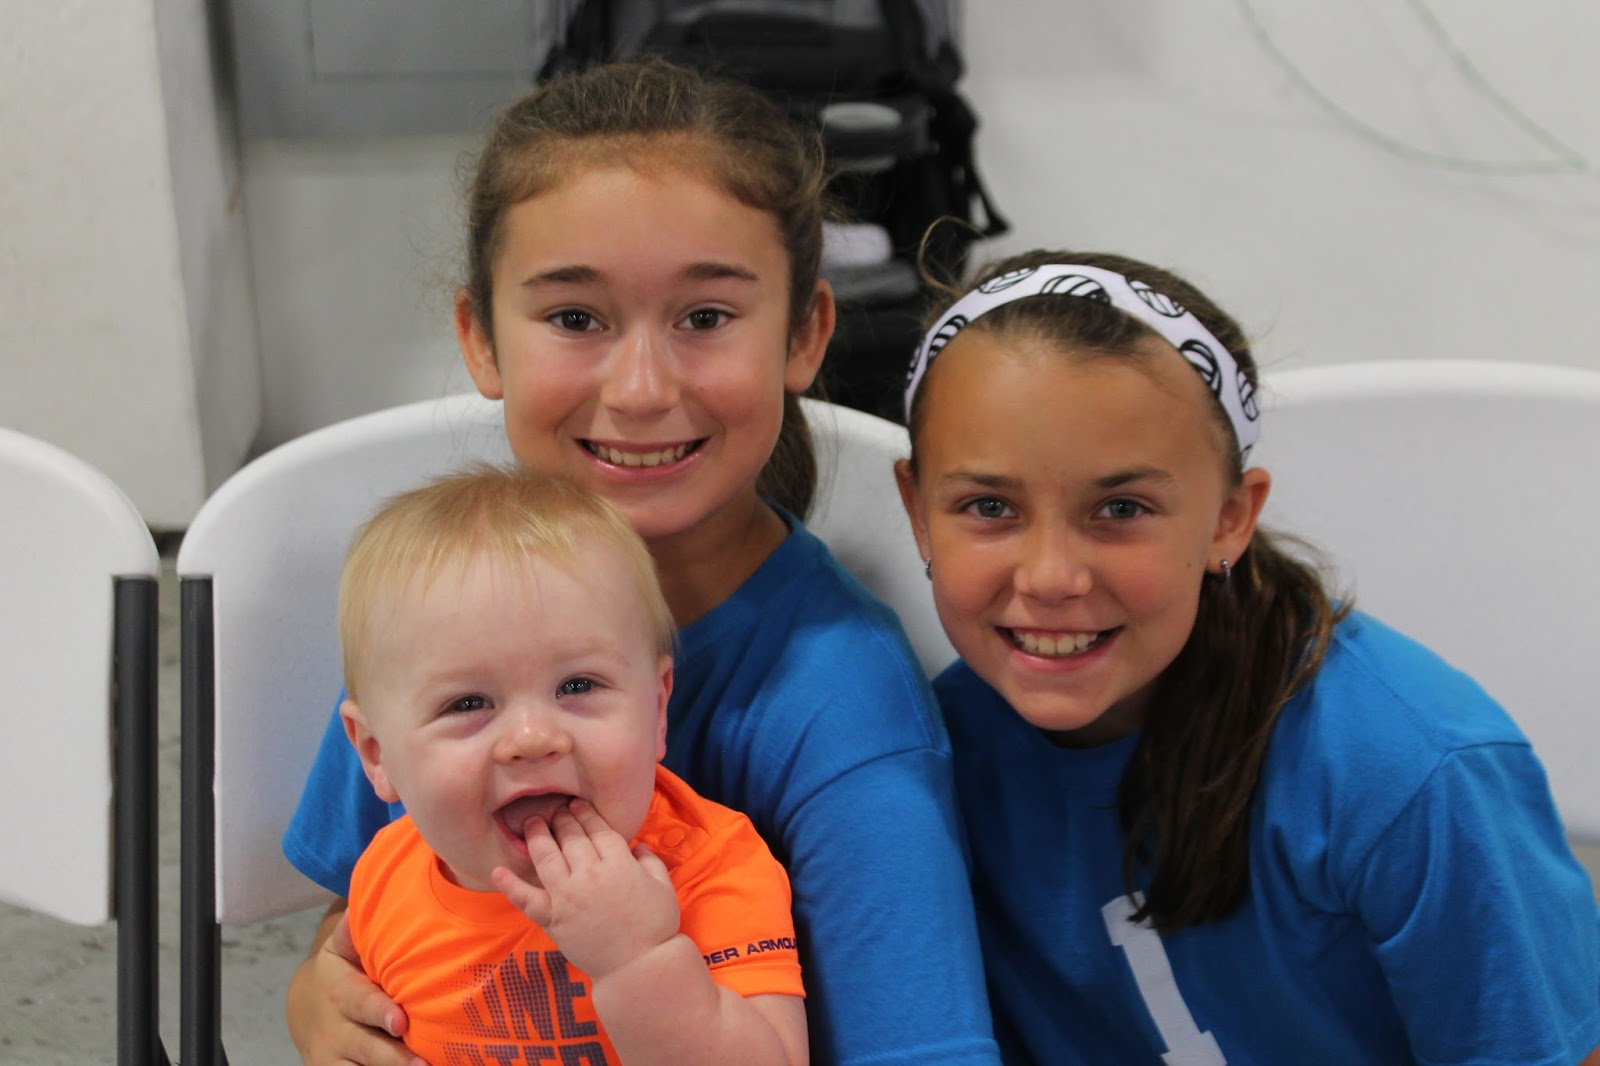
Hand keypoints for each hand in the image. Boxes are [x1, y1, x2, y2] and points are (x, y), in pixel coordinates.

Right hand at [286, 904, 423, 1065]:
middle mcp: (336, 1031)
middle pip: (366, 1048)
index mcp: (341, 993)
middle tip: (422, 1064)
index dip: (379, 1012)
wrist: (307, 1009)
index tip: (401, 1020)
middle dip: (394, 1058)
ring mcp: (334, 1061)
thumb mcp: (340, 950)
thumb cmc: (340, 974)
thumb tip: (360, 908)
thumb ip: (353, 933)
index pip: (360, 1003)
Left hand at [492, 799, 679, 979]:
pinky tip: (497, 871)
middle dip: (562, 818)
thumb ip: (651, 860)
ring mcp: (567, 897)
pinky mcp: (553, 919)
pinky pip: (526, 899)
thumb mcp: (663, 886)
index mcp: (619, 864)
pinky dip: (510, 885)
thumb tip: (638, 844)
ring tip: (532, 822)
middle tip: (556, 809)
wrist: (639, 967)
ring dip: (537, 836)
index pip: (597, 829)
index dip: (586, 813)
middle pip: (571, 837)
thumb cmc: (656, 926)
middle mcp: (589, 875)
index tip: (578, 804)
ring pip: (546, 857)